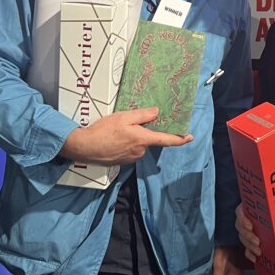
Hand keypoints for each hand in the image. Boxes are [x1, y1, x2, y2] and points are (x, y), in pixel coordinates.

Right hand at [61, 107, 192, 164]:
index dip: (180, 139)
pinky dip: (126, 144)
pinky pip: (131, 150)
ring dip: (133, 138)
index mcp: (142, 139)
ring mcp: (132, 158)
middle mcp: (140, 151)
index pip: (166, 140)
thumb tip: (156, 112)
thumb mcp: (123, 117)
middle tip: (128, 124)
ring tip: (117, 131)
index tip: (190, 137)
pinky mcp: (124, 162)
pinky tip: (114, 139)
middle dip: (143, 132)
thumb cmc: (102, 131)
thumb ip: (142, 115)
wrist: (84, 147)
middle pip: (149, 140)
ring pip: (139, 145)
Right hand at [235, 204, 261, 262]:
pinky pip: (246, 247)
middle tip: (257, 241)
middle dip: (248, 236)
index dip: (243, 219)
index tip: (250, 226)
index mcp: (248, 207)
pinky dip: (249, 253)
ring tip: (258, 251)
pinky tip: (255, 258)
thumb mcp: (273, 207)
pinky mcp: (249, 240)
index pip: (240, 212)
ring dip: (250, 246)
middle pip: (240, 227)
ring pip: (243, 238)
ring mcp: (246, 230)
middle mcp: (245, 218)